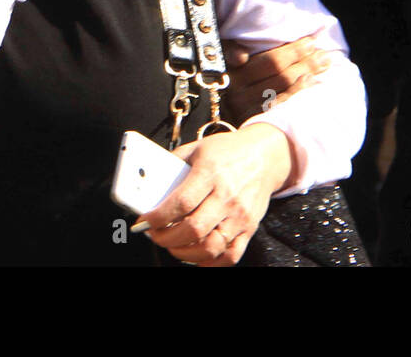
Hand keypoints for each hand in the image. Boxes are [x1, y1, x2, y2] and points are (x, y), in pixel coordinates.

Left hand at [135, 124, 292, 265]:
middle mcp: (227, 195)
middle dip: (166, 238)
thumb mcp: (197, 148)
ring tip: (173, 245)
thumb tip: (147, 185)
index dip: (158, 217)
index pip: (181, 203)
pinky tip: (196, 256)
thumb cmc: (228, 152)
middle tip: (155, 234)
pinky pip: (230, 255)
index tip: (145, 221)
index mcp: (210, 173)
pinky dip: (210, 262)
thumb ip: (173, 164)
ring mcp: (240, 214)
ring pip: (210, 247)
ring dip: (184, 253)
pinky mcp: (249, 227)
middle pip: (193, 229)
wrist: (266, 156)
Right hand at [223, 33, 331, 123]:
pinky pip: (283, 107)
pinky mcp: (256, 123)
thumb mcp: (220, 57)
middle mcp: (240, 95)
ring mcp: (249, 111)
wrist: (211, 117)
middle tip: (324, 53)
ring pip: (286, 90)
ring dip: (308, 75)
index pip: (271, 62)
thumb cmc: (221, 76)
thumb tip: (241, 57)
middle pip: (282, 76)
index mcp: (233, 75)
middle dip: (306, 62)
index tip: (310, 41)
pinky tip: (312, 83)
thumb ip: (231, 50)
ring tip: (324, 64)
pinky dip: (299, 94)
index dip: (293, 51)